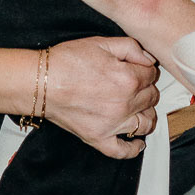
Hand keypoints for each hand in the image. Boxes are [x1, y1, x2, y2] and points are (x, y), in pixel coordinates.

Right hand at [45, 36, 159, 157]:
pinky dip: (134, 148)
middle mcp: (125, 103)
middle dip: (147, 90)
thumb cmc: (67, 61)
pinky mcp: (98, 138)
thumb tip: (149, 60)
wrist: (42, 82)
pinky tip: (138, 142)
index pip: (152, 75)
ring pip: (145, 124)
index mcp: (128, 78)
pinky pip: (123, 150)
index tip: (139, 70)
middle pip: (151, 98)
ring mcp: (112, 124)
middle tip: (136, 86)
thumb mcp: (102, 43)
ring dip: (146, 115)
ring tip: (140, 110)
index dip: (146, 70)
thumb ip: (131, 48)